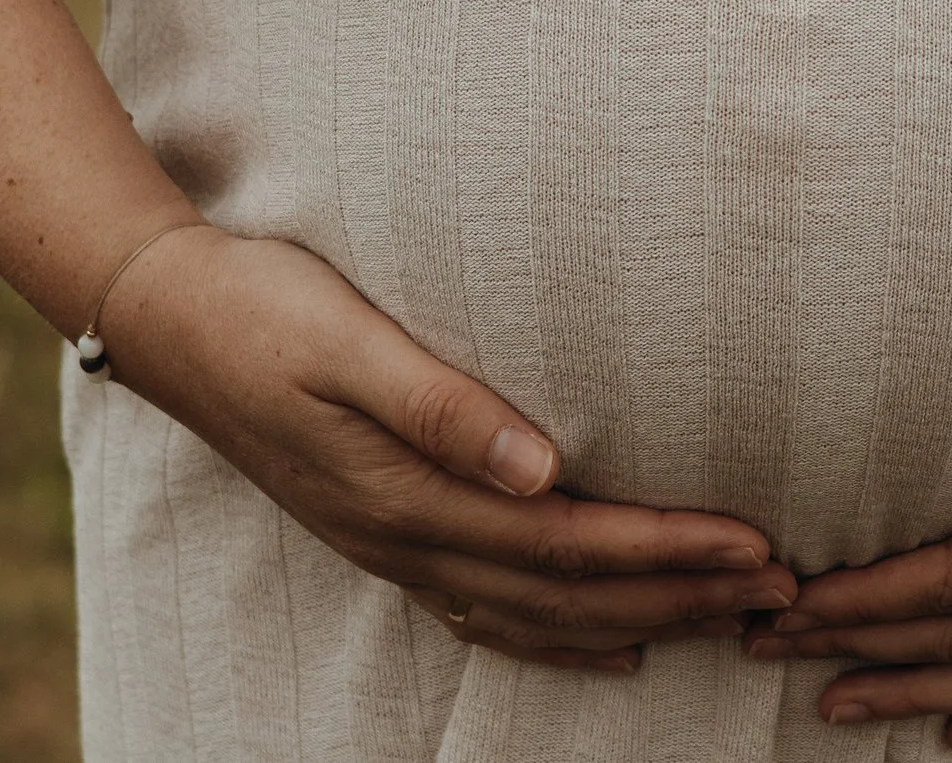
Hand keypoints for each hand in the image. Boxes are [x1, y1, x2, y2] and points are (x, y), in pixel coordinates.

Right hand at [104, 227, 794, 672]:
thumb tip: (541, 467)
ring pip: (539, 613)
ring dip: (641, 620)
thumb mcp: (346, 340)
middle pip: (570, 593)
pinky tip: (613, 645)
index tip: (758, 547)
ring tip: (730, 616)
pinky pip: (488, 613)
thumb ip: (440, 404)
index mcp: (408, 494)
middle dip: (683, 595)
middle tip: (784, 591)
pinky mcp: (384, 531)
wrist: (167, 316)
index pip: (569, 543)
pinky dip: (561, 639)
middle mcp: (407, 538)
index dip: (669, 552)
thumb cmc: (264, 305)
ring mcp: (393, 547)